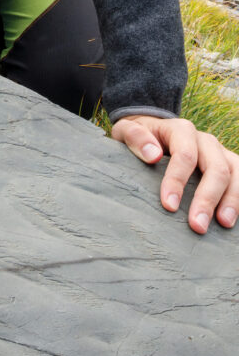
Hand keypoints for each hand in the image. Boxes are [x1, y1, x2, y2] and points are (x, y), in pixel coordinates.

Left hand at [112, 115, 238, 233]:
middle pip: (216, 168)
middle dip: (207, 199)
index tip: (168, 205)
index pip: (185, 156)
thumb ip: (135, 137)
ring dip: (232, 200)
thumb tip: (153, 155)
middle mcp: (206, 141)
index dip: (178, 181)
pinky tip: (235, 217)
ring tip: (223, 224)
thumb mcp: (128, 130)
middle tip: (197, 225)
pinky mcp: (229, 165)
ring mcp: (220, 153)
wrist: (153, 131)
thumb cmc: (139, 137)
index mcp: (181, 130)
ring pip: (236, 174)